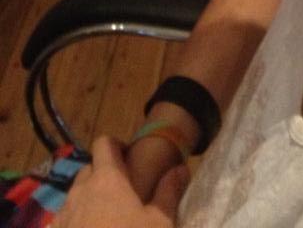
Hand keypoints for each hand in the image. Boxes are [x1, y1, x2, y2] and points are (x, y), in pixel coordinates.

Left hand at [55, 136, 188, 227]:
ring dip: (89, 199)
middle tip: (124, 192)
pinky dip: (77, 221)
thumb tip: (180, 169)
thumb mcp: (159, 223)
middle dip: (104, 174)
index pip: (104, 144)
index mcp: (107, 179)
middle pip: (89, 169)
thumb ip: (169, 192)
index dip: (117, 146)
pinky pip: (64, 220)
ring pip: (75, 195)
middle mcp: (80, 191)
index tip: (130, 158)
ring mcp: (62, 216)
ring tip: (108, 219)